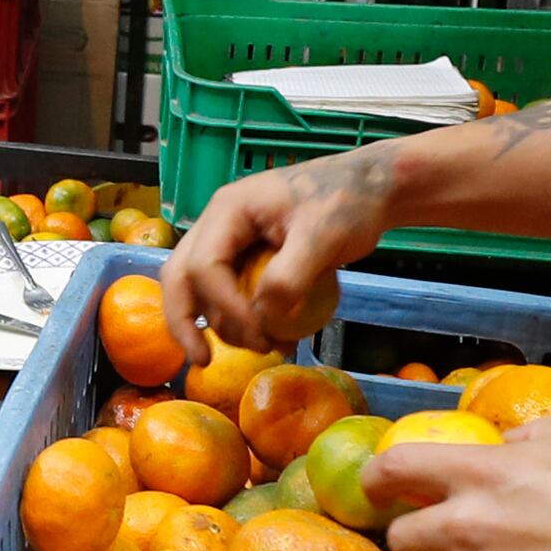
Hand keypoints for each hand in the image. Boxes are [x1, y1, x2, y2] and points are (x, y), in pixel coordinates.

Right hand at [163, 150, 404, 359]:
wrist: (370, 190)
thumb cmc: (347, 201)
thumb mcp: (324, 234)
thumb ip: (291, 275)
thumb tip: (263, 319)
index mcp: (229, 210)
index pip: (203, 265)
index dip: (225, 306)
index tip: (261, 333)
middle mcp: (219, 225)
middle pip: (180, 277)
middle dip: (185, 321)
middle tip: (204, 360)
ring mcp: (231, 243)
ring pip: (200, 290)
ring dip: (222, 325)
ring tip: (266, 347)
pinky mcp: (248, 260)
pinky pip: (230, 294)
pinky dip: (241, 321)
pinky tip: (272, 341)